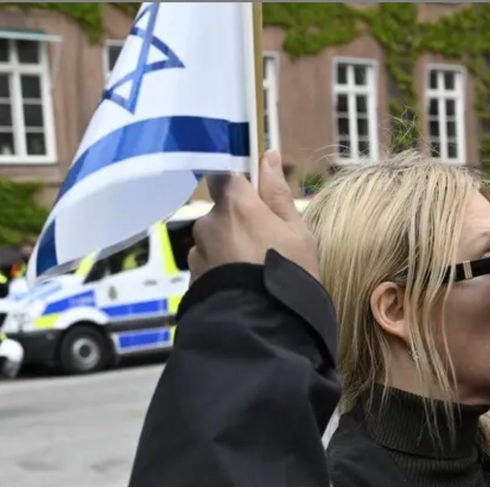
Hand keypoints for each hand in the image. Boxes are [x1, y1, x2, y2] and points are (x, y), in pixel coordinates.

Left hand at [189, 150, 318, 281]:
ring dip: (230, 250)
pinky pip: (209, 266)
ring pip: (214, 241)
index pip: (227, 175)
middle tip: (268, 247)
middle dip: (240, 224)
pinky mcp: (191, 279)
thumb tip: (267, 155)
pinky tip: (243, 289)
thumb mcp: (297, 232)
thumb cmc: (287, 273)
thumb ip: (278, 193)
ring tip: (255, 274)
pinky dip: (222, 272)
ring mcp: (196, 252)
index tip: (258, 198)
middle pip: (223, 212)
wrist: (261, 327)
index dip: (242, 185)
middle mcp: (208, 222)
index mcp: (234, 203)